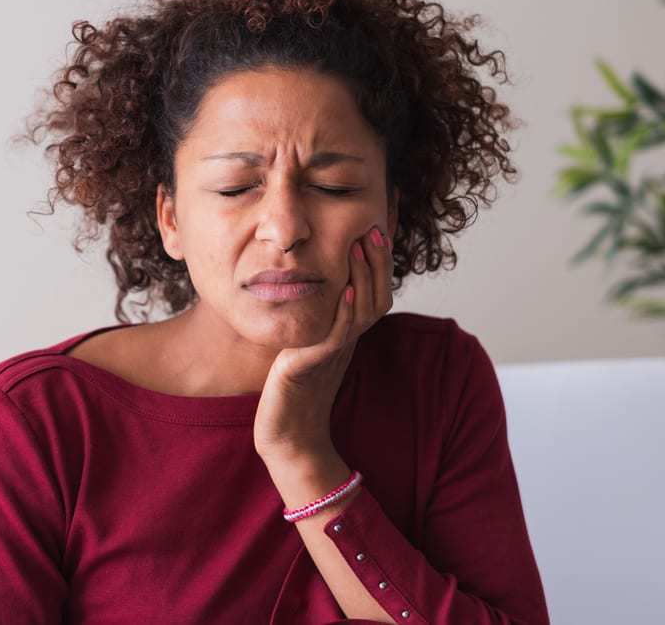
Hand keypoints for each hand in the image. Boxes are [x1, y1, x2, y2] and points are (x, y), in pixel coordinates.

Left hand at [253, 224, 394, 463]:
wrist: (286, 436)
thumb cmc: (292, 392)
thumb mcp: (308, 346)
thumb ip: (318, 320)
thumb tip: (319, 289)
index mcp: (348, 335)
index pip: (374, 294)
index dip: (378, 265)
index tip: (375, 231)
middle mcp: (347, 342)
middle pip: (376, 297)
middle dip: (377, 262)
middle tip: (373, 229)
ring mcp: (334, 354)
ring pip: (361, 311)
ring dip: (362, 277)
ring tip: (358, 246)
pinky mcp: (313, 366)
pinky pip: (337, 335)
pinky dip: (343, 312)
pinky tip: (342, 290)